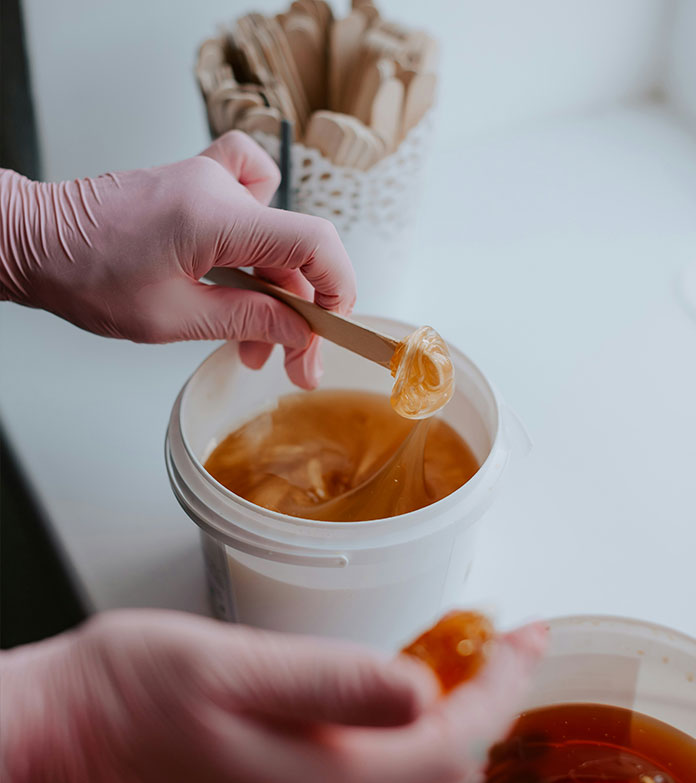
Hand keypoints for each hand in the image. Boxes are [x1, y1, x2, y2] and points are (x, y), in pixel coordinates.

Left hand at [0, 132, 355, 387]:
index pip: (312, 241)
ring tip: (255, 345)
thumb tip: (299, 331)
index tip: (331, 329)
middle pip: (294, 251)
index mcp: (213, 217)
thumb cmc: (84, 274)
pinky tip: (246, 272)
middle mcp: (218, 188)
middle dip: (299, 313)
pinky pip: (252, 201)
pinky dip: (260, 242)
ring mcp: (209, 181)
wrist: (36, 240)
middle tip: (293, 365)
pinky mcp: (198, 187)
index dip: (337, 288)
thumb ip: (246, 320)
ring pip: (273, 240)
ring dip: (273, 295)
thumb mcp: (171, 317)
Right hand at [0, 609, 544, 782]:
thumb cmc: (132, 686)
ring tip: (472, 668)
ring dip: (455, 728)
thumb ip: (335, 682)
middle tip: (509, 648)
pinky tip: (407, 702)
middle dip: (490, 708)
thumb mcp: (235, 664)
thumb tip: (423, 690)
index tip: (525, 639)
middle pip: (442, 774)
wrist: (66, 728)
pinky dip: (411, 744)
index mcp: (313, 780)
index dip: (498, 688)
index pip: (447, 742)